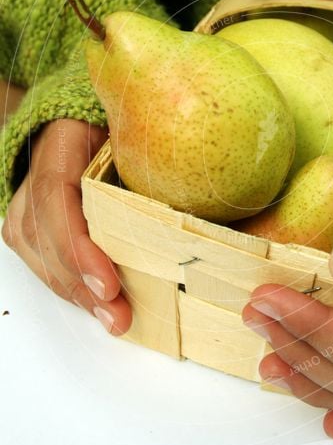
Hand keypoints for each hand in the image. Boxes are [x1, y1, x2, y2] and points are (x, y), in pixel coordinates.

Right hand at [2, 119, 130, 334]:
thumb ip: (149, 157)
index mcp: (61, 142)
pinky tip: (96, 306)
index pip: (56, 198)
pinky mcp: (27, 227)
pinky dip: (71, 288)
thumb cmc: (120, 130)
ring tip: (113, 320)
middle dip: (84, 284)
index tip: (109, 284)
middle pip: (47, 238)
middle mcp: (34, 175)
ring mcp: (25, 203)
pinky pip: (42, 264)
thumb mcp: (136, 133)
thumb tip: (195, 196)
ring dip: (78, 293)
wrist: (87, 124)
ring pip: (40, 257)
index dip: (78, 247)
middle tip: (119, 317)